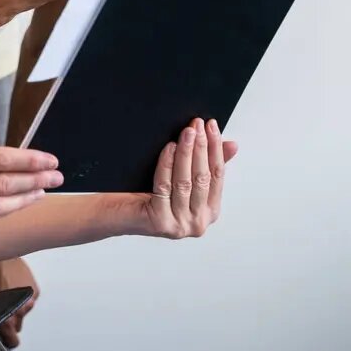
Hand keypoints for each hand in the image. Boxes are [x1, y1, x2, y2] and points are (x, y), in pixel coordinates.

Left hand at [0, 257, 38, 347]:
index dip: (6, 339)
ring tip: (3, 289)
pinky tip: (10, 281)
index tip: (3, 336)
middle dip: (9, 318)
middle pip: (17, 324)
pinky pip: (29, 296)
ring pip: (23, 310)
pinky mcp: (34, 287)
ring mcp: (30, 299)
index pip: (12, 341)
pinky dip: (22, 291)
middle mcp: (21, 311)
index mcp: (7, 319)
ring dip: (16, 303)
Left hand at [143, 118, 238, 238]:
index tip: (212, 126)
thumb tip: (232, 144)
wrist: (119, 213)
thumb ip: (206, 165)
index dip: (215, 148)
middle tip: (197, 124)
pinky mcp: (161, 222)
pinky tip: (169, 148)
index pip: (217, 175)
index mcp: (210, 212)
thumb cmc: (151, 194)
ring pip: (185, 182)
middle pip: (202, 178)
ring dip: (186, 153)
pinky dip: (167, 164)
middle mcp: (198, 223)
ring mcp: (180, 225)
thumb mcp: (183, 178)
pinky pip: (165, 186)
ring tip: (186, 132)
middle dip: (201, 147)